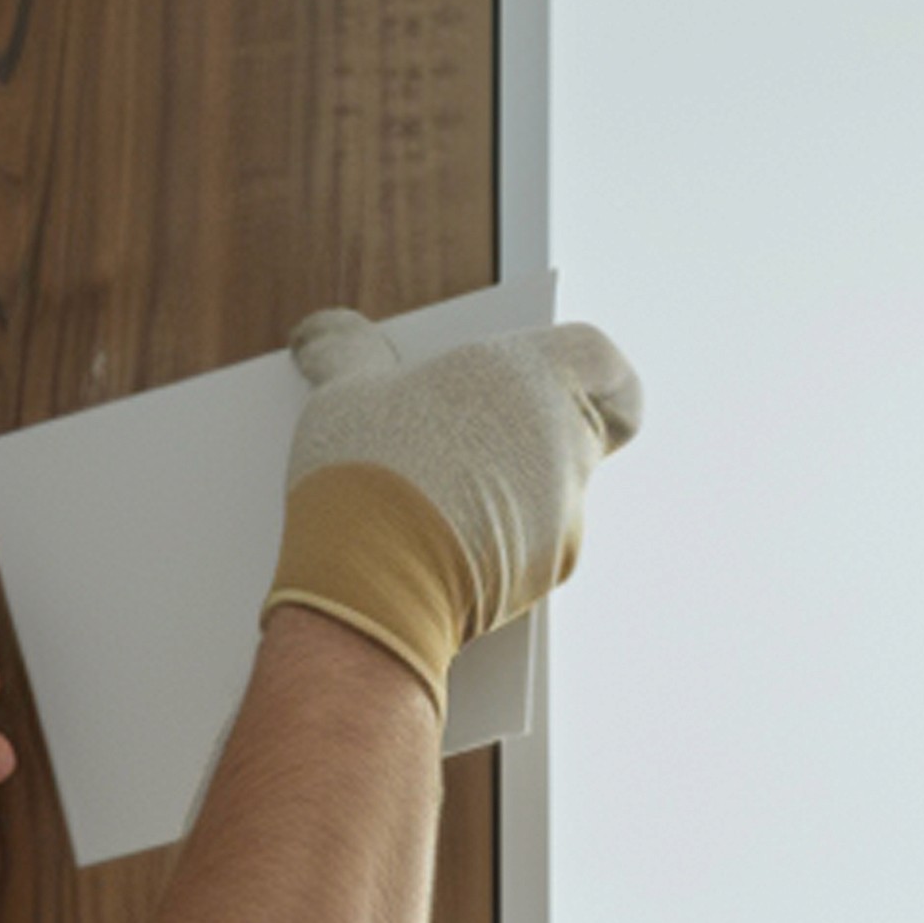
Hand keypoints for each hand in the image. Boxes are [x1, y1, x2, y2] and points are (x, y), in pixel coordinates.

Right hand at [267, 309, 643, 697]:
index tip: (551, 382)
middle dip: (526, 442)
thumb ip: (346, 352)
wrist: (368, 588)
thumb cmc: (365, 474)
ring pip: (552, 503)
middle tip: (464, 444)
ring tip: (428, 507)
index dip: (586, 373)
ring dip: (505, 503)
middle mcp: (563, 445)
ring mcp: (561, 521)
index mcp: (534, 375)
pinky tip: (429, 553)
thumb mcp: (343, 392)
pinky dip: (492, 553)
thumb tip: (321, 334)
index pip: (602, 361)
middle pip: (573, 433)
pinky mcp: (541, 581)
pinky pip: (530, 558)